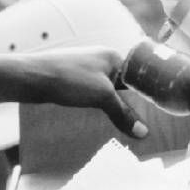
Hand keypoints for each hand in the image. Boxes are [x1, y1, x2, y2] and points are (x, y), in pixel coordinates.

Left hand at [25, 46, 148, 139]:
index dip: (148, 95)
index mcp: (113, 57)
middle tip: (143, 128)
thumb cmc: (69, 80)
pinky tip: (101, 123)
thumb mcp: (101, 96)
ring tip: (125, 130)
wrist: (33, 77)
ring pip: (109, 93)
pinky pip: (95, 96)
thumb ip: (123, 114)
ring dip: (114, 109)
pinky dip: (100, 108)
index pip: (139, 75)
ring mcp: (88, 70)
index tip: (157, 115)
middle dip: (131, 106)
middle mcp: (102, 61)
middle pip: (124, 86)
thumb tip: (144, 133)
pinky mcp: (75, 81)